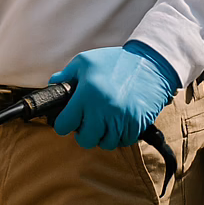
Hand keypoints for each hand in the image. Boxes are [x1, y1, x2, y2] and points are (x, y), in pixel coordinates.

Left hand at [49, 42, 178, 150]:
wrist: (150, 63)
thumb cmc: (115, 61)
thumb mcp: (85, 61)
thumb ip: (65, 75)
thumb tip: (52, 86)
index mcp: (87, 94)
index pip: (65, 125)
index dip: (63, 124)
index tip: (67, 121)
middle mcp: (103, 109)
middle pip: (86, 140)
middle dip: (84, 133)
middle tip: (87, 123)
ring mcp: (121, 118)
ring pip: (106, 143)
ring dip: (103, 135)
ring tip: (104, 123)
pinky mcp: (137, 124)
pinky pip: (124, 141)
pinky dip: (120, 136)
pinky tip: (119, 123)